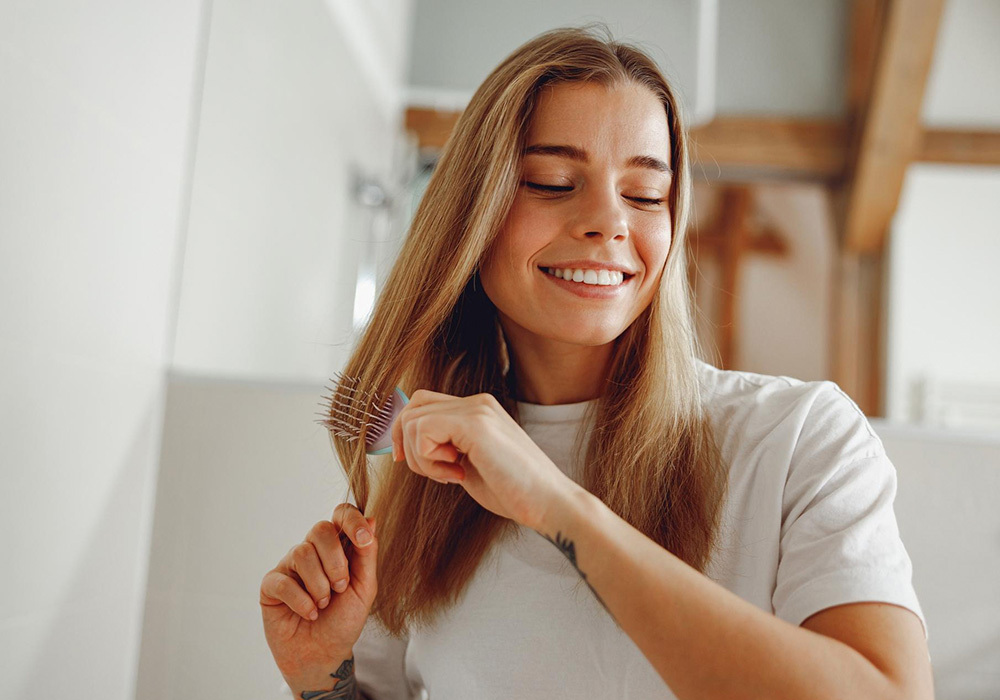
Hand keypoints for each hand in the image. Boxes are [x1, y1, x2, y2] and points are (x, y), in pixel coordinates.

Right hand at [259, 503, 376, 678]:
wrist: (323, 654)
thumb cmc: (343, 620)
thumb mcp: (364, 588)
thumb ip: (367, 555)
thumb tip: (372, 519)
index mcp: (337, 547)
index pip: (341, 515)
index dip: (352, 520)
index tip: (364, 539)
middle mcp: (312, 551)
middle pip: (320, 529)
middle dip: (335, 560)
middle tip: (340, 587)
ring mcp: (290, 566)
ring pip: (302, 553)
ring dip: (319, 585)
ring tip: (324, 604)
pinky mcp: (271, 585)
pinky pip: (283, 580)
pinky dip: (301, 600)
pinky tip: (309, 613)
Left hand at [390, 389, 572, 529]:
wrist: (549, 503)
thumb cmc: (514, 491)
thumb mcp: (470, 464)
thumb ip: (446, 449)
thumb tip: (410, 447)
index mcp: (478, 409)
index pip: (423, 403)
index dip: (406, 432)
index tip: (410, 462)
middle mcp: (477, 402)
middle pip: (413, 406)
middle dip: (406, 443)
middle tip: (431, 472)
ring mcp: (478, 409)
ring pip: (414, 420)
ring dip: (421, 457)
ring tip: (451, 476)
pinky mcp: (476, 424)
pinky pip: (423, 430)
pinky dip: (429, 459)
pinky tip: (457, 475)